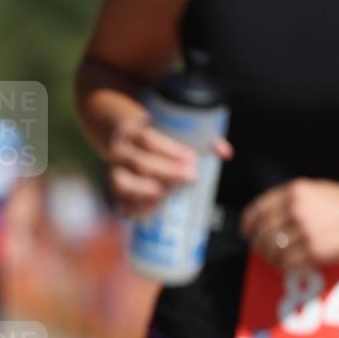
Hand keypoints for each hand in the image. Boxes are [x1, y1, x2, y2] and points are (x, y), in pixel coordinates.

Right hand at [107, 117, 232, 216]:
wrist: (124, 141)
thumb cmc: (153, 138)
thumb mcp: (168, 129)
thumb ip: (198, 138)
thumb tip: (225, 153)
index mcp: (131, 132)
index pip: (147, 140)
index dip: (170, 150)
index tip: (192, 158)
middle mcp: (118, 152)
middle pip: (140, 163)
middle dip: (168, 172)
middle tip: (192, 176)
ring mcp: (113, 173)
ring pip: (124, 184)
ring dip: (149, 190)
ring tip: (170, 192)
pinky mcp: (116, 193)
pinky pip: (123, 205)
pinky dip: (141, 208)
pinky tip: (159, 204)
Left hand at [240, 178, 338, 270]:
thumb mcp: (317, 190)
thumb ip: (290, 199)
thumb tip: (263, 215)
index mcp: (296, 192)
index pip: (258, 210)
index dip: (248, 224)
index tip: (246, 231)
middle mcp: (298, 210)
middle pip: (263, 233)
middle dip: (258, 244)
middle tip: (260, 249)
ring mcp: (307, 231)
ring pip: (273, 250)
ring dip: (270, 258)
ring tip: (274, 259)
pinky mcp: (316, 250)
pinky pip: (288, 264)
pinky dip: (283, 268)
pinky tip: (286, 266)